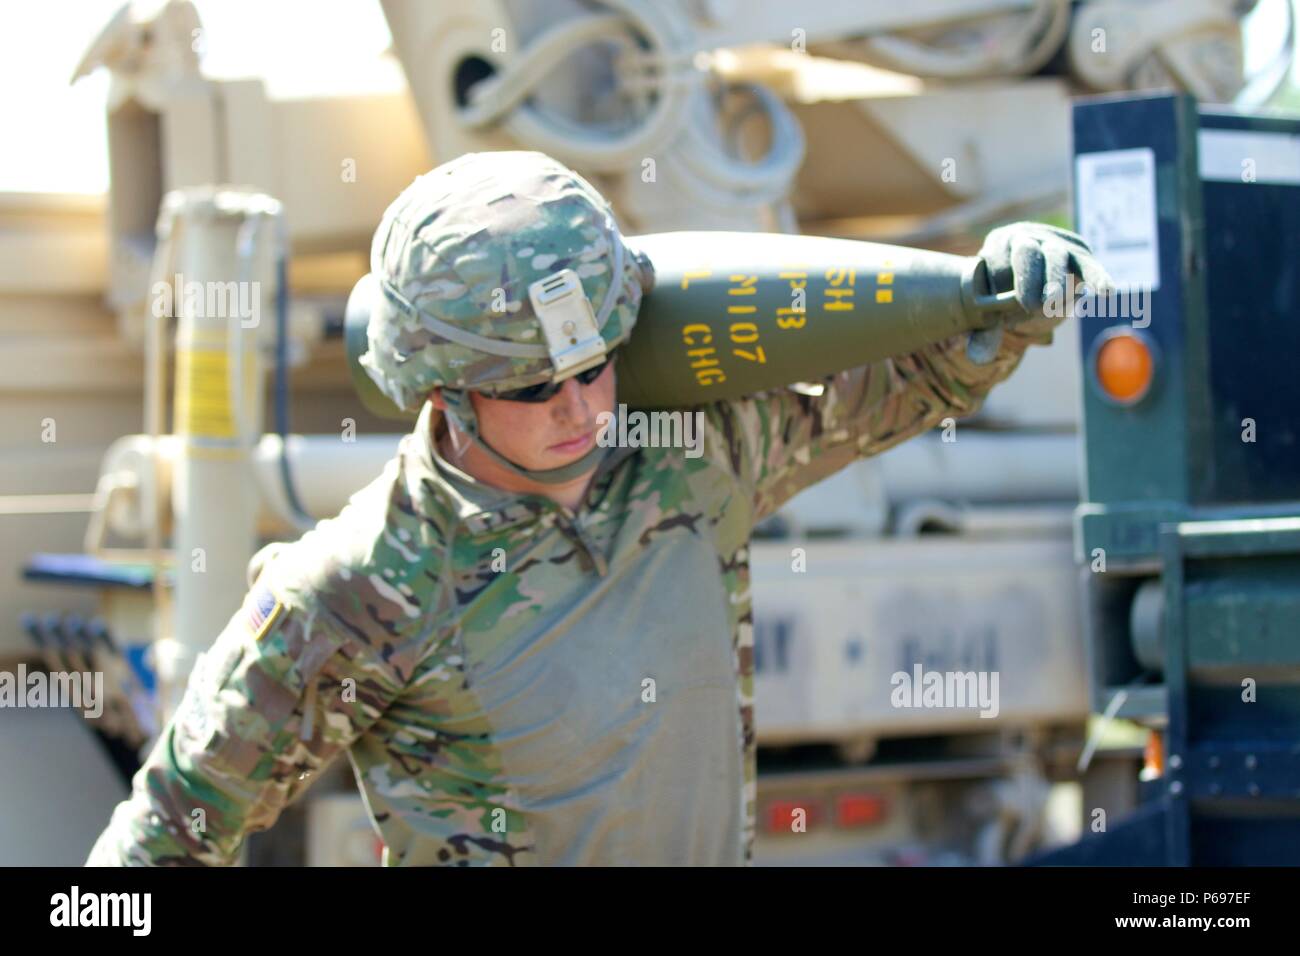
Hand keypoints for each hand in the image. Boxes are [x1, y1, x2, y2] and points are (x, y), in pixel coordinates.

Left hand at [977, 222, 1115, 320]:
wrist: (1028, 275)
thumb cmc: (1002, 294)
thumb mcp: (991, 311)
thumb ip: (986, 331)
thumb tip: (978, 360)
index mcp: (999, 244)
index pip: (997, 262)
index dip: (1000, 288)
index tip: (1002, 317)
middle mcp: (1027, 237)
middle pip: (1027, 253)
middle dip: (1029, 279)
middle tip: (1030, 305)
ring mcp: (1055, 243)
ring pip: (1057, 257)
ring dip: (1056, 281)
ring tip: (1053, 303)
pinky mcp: (1080, 254)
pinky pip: (1089, 266)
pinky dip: (1098, 277)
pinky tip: (1107, 292)